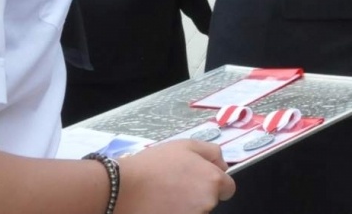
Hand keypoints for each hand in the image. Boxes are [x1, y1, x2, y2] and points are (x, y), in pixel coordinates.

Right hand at [119, 140, 234, 212]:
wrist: (124, 187)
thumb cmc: (155, 164)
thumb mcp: (186, 145)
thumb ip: (212, 152)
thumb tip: (224, 166)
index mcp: (213, 180)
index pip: (227, 188)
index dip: (215, 184)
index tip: (198, 182)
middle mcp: (208, 202)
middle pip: (210, 200)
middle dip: (198, 194)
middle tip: (175, 185)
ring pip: (196, 210)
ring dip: (186, 205)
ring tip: (165, 195)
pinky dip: (174, 212)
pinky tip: (160, 206)